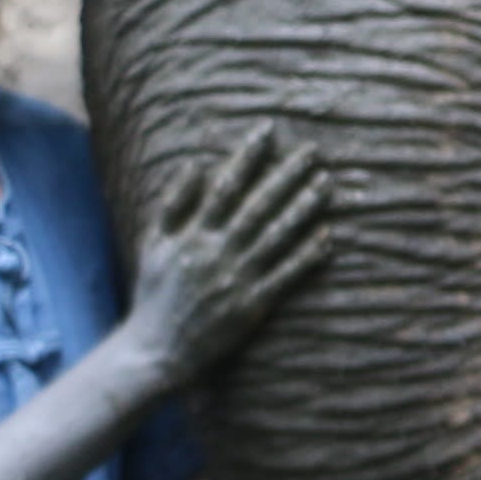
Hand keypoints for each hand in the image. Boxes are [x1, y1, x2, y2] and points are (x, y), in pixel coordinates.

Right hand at [131, 132, 331, 384]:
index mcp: (193, 234)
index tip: (269, 130)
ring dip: (304, 208)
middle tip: (313, 151)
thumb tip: (195, 164)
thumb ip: (173, 203)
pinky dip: (306, 256)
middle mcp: (218, 252)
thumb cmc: (155, 293)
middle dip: (287, 175)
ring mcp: (238, 279)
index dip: (249, 155)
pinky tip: (326, 236)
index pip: (226, 185)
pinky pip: (285, 275)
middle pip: (259, 205)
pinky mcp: (253, 305)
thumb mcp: (153, 244)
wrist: (157, 348)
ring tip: (326, 183)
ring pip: (277, 235)